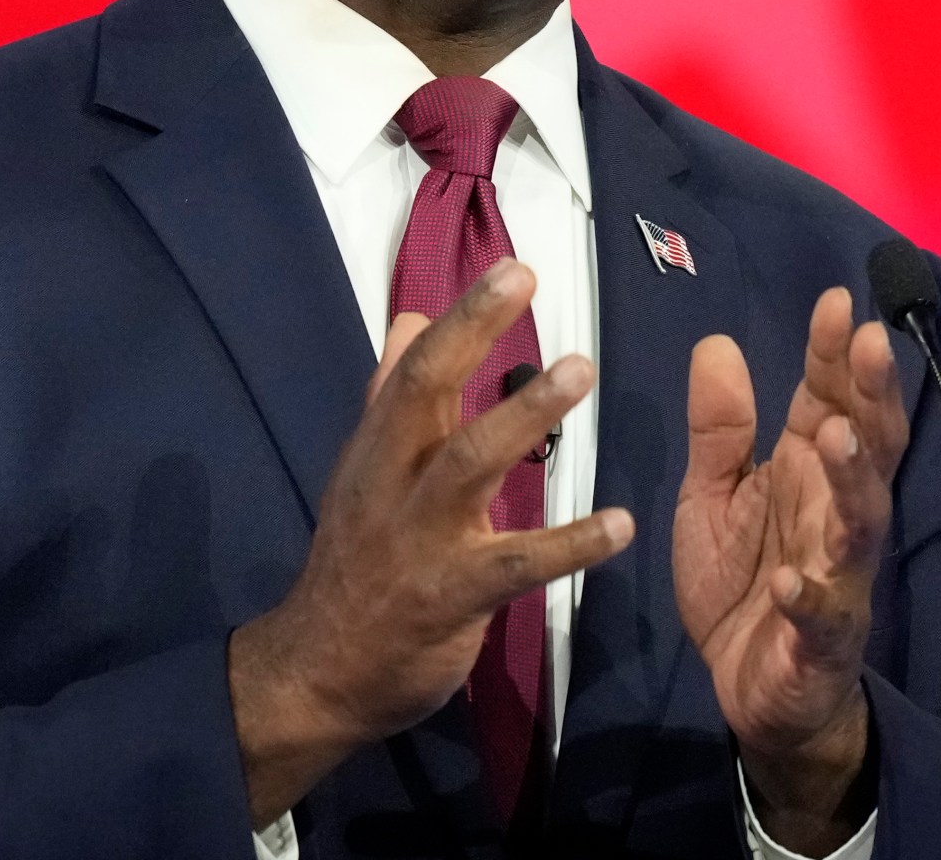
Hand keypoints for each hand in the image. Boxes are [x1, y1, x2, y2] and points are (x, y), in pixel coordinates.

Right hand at [227, 259, 635, 826]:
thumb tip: (411, 319)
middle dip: (472, 333)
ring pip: (468, 464)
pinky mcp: (449, 597)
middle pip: (424, 393)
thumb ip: (391, 402)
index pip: (414, 367)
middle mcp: (391, 483)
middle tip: (527, 283)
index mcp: (377, 451)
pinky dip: (569, 545)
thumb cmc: (356, 568)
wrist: (319, 674)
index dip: (461, 315)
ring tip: (581, 370)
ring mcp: (419, 540)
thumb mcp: (364, 477)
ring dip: (524, 415)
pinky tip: (621, 526)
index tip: (513, 266)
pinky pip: (515, 567)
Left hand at [674, 289, 907, 854]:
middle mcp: (836, 513)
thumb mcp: (712, 497)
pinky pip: (821, 613)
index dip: (836, 353)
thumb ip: (719, 429)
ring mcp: (838, 574)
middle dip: (872, 394)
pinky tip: (787, 579)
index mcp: (809, 472)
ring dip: (854, 479)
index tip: (838, 300)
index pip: (832, 399)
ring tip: (839, 436)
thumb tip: (717, 344)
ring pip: (861, 520)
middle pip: (868, 444)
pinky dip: (807, 596)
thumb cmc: (742, 581)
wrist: (755, 691)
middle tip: (871, 342)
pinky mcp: (823, 637)